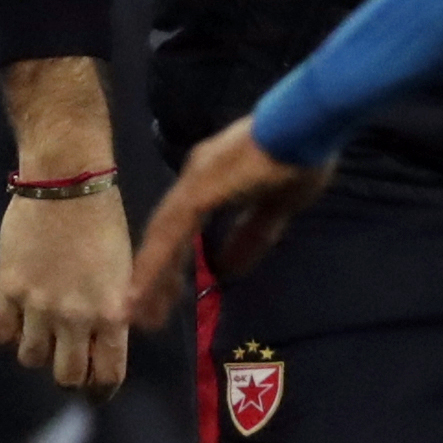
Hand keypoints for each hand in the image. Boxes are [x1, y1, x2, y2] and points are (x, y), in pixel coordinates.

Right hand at [0, 189, 133, 397]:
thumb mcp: (125, 272)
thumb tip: (108, 342)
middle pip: (66, 376)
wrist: (67, 184)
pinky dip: (7, 334)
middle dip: (71, 376)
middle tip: (70, 363)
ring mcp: (37, 305)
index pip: (107, 374)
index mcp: (112, 314)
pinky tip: (15, 321)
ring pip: (31, 359)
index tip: (98, 389)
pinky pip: (0, 334)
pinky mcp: (6, 289)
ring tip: (44, 335)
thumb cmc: (106, 223)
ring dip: (38, 352)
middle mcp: (75, 317)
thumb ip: (116, 310)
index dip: (102, 388)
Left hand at [126, 118, 332, 329]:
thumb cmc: (300, 159)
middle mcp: (193, 180)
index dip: (170, 263)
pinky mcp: (200, 190)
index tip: (164, 297)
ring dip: (148, 277)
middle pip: (165, 236)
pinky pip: (172, 233)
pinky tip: (144, 291)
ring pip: (162, 237)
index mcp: (210, 182)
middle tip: (143, 317)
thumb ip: (252, 237)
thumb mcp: (278, 208)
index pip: (181, 229)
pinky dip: (155, 263)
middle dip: (154, 277)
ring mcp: (194, 182)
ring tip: (135, 315)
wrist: (307, 125)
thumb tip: (227, 271)